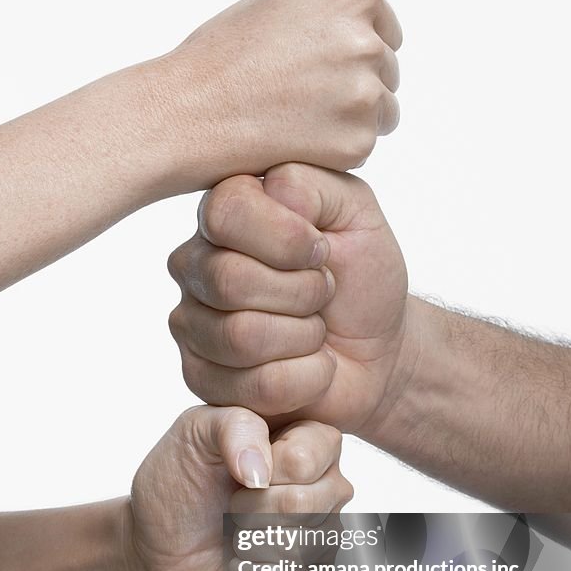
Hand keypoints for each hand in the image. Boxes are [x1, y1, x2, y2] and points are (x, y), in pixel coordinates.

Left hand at [125, 406, 351, 570]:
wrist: (159, 539)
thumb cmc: (182, 477)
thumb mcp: (196, 430)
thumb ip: (236, 426)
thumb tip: (261, 472)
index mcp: (311, 439)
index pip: (308, 456)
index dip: (265, 468)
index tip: (239, 469)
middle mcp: (328, 484)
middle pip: (304, 503)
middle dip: (250, 509)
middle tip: (232, 505)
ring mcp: (324, 532)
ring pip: (301, 547)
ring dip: (250, 544)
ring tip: (235, 533)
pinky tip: (239, 565)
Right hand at [153, 0, 401, 193]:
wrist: (187, 115)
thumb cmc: (217, 59)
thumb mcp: (269, 2)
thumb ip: (320, 8)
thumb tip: (352, 20)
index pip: (386, 30)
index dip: (357, 52)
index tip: (329, 69)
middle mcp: (364, 41)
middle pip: (387, 72)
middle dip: (356, 87)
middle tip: (306, 102)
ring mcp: (363, 95)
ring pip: (382, 113)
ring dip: (352, 121)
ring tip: (300, 123)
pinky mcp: (356, 143)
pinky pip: (362, 148)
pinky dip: (335, 152)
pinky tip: (295, 143)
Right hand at [167, 163, 409, 435]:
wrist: (379, 350)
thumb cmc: (362, 277)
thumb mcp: (356, 212)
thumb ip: (311, 184)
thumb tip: (267, 190)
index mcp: (224, 211)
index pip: (224, 213)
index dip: (288, 238)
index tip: (322, 249)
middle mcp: (194, 264)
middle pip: (228, 279)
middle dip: (302, 292)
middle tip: (324, 293)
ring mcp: (192, 324)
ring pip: (240, 337)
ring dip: (305, 337)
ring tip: (317, 329)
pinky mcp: (202, 380)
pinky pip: (256, 386)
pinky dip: (308, 377)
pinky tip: (312, 366)